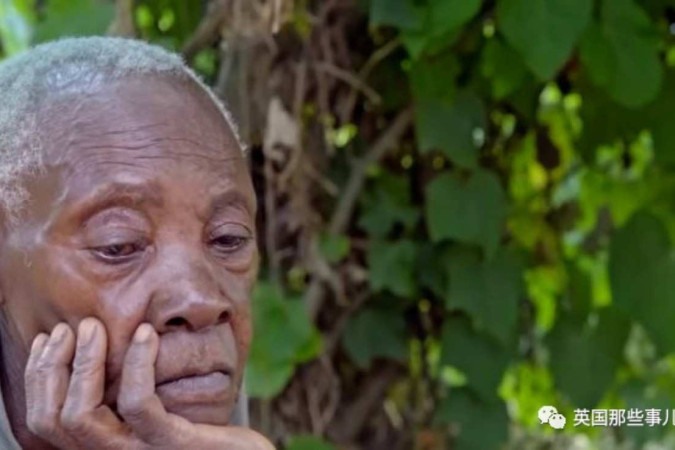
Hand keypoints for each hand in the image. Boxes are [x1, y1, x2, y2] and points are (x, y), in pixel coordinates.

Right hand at [24, 318, 274, 449]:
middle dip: (53, 366)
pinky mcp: (172, 444)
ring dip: (85, 364)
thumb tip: (95, 349)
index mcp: (103, 447)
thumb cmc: (201, 431)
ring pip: (83, 416)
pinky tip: (145, 334)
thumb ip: (124, 396)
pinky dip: (137, 364)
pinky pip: (140, 404)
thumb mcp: (155, 412)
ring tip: (96, 327)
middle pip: (54, 420)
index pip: (45, 422)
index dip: (38, 378)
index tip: (49, 337)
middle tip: (71, 327)